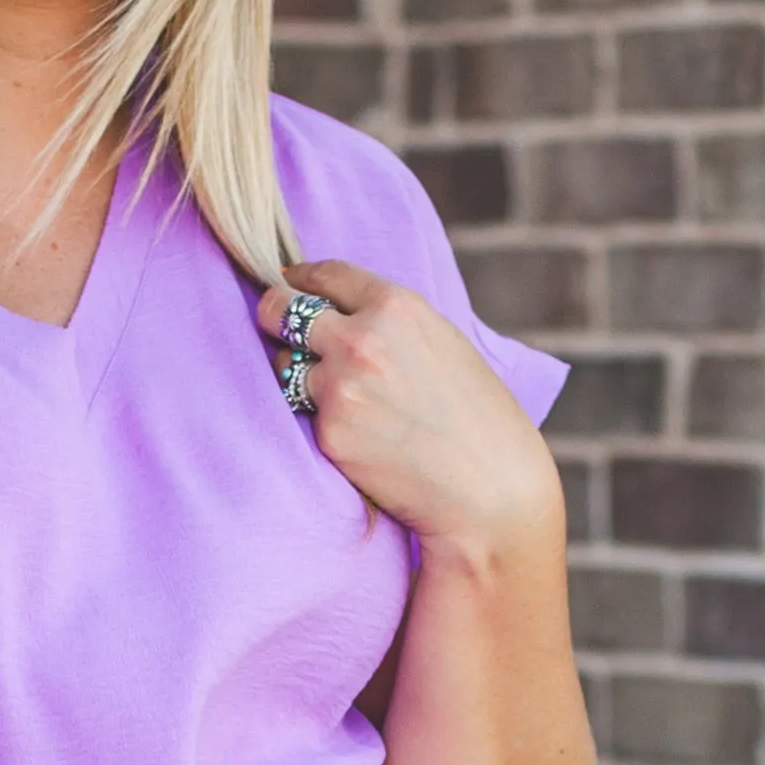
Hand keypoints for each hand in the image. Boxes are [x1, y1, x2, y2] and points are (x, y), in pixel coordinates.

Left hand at [257, 260, 554, 560]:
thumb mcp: (443, 343)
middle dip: (273, 315)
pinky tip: (354, 433)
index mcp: (397, 306)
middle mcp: (362, 340)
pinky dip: (317, 418)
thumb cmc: (479, 418)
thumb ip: (392, 323)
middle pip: (279, 309)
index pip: (327, 274)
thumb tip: (344, 311)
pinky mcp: (329, 433)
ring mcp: (340, 387)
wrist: (490, 489)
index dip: (302, 277)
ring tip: (336, 394)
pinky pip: (301, 414)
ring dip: (296, 374)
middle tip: (276, 327)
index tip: (290, 282)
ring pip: (282, 365)